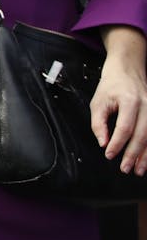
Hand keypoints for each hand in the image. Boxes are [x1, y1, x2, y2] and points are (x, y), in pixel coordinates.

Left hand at [94, 26, 146, 173]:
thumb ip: (98, 123)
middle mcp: (146, 105)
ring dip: (146, 156)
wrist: (127, 70)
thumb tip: (103, 142)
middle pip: (142, 135)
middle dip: (133, 154)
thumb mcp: (98, 102)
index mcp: (129, 101)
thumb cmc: (111, 86)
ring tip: (139, 170)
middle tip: (126, 168)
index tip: (110, 155)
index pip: (124, 128)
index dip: (117, 144)